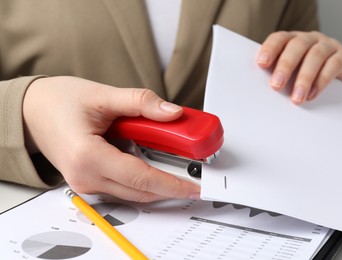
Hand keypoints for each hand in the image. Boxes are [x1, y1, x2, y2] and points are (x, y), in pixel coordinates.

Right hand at [23, 76, 199, 201]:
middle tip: (195, 175)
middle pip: (140, 191)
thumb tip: (172, 113)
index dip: (172, 184)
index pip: (141, 178)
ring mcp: (87, 183)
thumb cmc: (58, 102)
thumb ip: (141, 102)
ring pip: (133, 192)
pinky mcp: (90, 181)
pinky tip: (156, 164)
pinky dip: (143, 178)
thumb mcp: (102, 95)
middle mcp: (86, 177)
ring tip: (179, 165)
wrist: (32, 111)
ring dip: (158, 181)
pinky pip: (124, 187)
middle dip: (171, 185)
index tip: (194, 187)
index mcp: (88, 157)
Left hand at [257, 31, 341, 104]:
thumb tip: (262, 89)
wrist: (335, 90)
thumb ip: (278, 77)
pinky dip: (322, 80)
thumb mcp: (289, 77)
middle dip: (285, 66)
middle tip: (276, 85)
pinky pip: (334, 64)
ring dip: (304, 78)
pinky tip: (313, 94)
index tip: (261, 63)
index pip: (279, 38)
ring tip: (296, 98)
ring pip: (316, 55)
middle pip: (297, 46)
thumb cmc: (304, 82)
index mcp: (292, 40)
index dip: (270, 49)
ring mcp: (329, 45)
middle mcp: (310, 39)